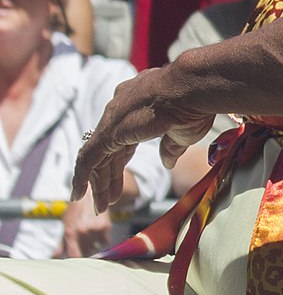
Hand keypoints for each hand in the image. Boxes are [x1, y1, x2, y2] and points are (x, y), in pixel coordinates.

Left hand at [57, 187, 113, 257]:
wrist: (89, 195)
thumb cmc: (75, 211)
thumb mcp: (65, 226)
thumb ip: (60, 244)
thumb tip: (54, 258)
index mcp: (70, 233)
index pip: (74, 255)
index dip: (76, 261)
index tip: (76, 264)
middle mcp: (83, 232)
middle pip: (86, 254)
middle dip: (84, 252)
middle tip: (83, 246)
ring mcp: (95, 229)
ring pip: (96, 248)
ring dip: (93, 246)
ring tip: (90, 237)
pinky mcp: (105, 226)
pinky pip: (105, 242)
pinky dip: (102, 240)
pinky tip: (98, 232)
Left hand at [72, 65, 215, 213]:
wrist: (191, 87)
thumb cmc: (193, 105)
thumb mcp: (182, 132)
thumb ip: (170, 147)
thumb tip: (166, 162)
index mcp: (138, 104)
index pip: (122, 138)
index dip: (120, 161)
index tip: (120, 179)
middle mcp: (121, 109)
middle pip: (108, 149)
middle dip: (108, 176)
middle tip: (108, 200)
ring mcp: (113, 119)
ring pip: (98, 156)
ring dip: (99, 183)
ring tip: (101, 207)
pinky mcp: (109, 131)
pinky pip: (88, 159)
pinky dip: (81, 177)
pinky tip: (77, 195)